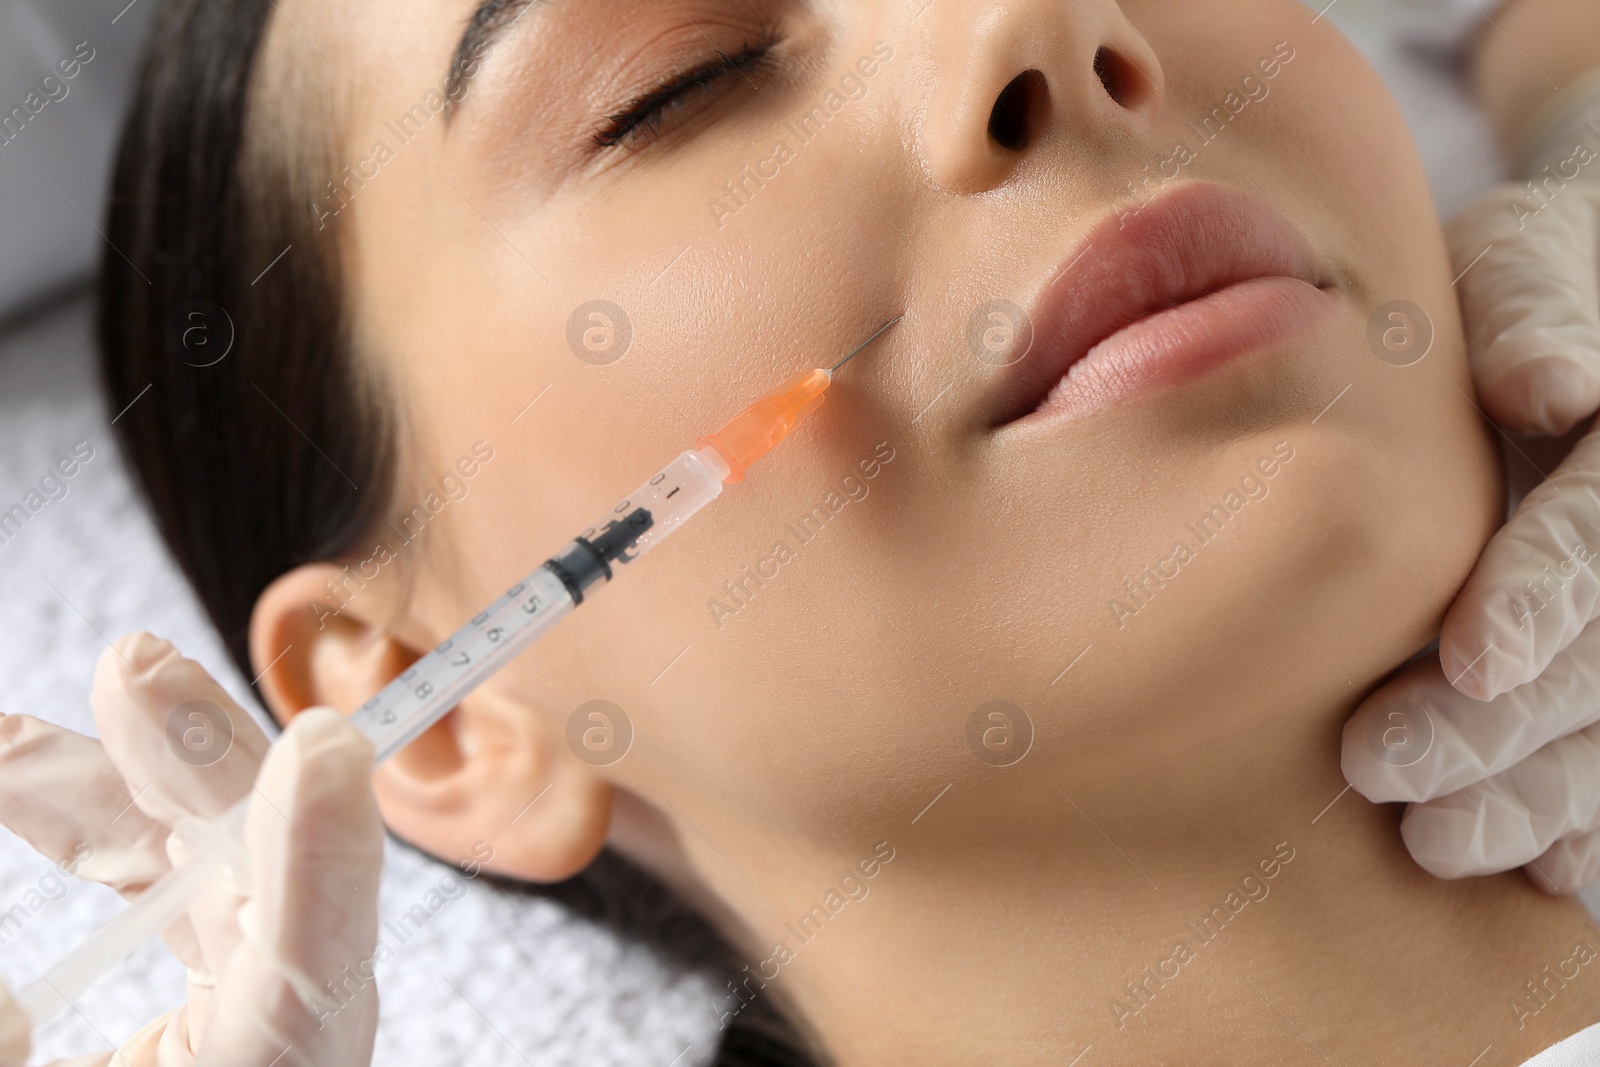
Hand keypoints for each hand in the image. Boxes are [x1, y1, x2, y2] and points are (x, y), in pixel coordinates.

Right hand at [0, 633, 383, 1064]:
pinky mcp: (232, 995)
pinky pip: (178, 891)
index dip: (324, 855)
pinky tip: (19, 765)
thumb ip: (16, 1057)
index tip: (322, 747)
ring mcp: (263, 1012)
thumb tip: (15, 997)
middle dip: (200, 763)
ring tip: (7, 735)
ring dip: (121, 784)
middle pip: (269, 876)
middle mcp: (289, 1040)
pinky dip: (104, 829)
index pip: (321, 967)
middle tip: (134, 667)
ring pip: (213, 862)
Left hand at [1341, 76, 1599, 893]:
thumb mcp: (1521, 264)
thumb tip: (1545, 386)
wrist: (1564, 321)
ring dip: (1537, 798)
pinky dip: (1585, 826)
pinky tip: (1529, 870)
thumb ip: (1531, 315)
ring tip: (1432, 842)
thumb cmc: (1515, 291)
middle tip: (1384, 769)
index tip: (1474, 658)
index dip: (1543, 593)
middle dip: (1502, 726)